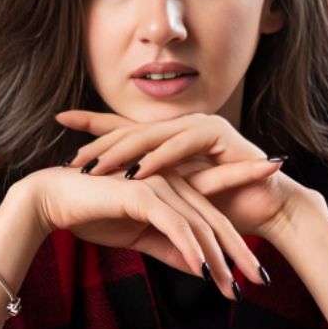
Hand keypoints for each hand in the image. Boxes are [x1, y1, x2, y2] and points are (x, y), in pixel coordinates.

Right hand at [16, 160, 281, 297]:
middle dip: (238, 253)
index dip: (234, 245)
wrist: (52, 200)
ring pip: (199, 224)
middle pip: (214, 219)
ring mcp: (157, 183)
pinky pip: (174, 224)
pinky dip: (191, 248)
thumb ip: (169, 249)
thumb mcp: (139, 238)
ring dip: (218, 259)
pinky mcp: (142, 193)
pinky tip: (204, 272)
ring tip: (232, 287)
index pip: (211, 217)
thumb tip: (199, 270)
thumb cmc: (92, 214)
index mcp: (172, 188)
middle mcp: (170, 180)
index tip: (252, 272)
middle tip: (260, 281)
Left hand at [56, 110, 321, 248]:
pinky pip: (182, 145)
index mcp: (169, 138)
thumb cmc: (223, 207)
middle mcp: (182, 126)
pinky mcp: (219, 135)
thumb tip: (102, 196)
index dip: (92, 123)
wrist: (268, 209)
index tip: (59, 119)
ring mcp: (201, 126)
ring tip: (95, 167)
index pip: (124, 128)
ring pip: (151, 135)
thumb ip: (146, 193)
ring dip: (122, 152)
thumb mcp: (173, 200)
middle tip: (72, 159)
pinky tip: (138, 172)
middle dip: (99, 143)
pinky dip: (159, 159)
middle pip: (131, 130)